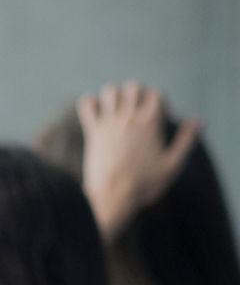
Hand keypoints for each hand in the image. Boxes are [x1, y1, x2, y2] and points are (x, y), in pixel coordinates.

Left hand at [77, 81, 200, 237]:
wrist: (113, 198)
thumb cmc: (145, 185)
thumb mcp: (173, 164)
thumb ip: (186, 140)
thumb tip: (198, 120)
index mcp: (151, 123)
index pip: (157, 93)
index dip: (161, 103)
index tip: (159, 120)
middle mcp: (130, 118)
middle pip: (134, 86)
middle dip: (137, 95)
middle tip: (137, 113)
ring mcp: (110, 123)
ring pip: (110, 91)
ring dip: (114, 96)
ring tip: (118, 112)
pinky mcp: (93, 132)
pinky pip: (87, 105)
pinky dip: (90, 104)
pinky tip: (96, 114)